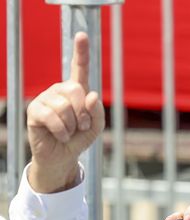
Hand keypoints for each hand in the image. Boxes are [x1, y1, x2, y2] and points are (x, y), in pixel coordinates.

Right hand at [26, 32, 104, 191]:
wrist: (63, 156)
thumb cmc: (79, 138)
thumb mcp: (96, 126)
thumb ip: (97, 111)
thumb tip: (92, 95)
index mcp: (76, 91)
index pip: (79, 69)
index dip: (81, 52)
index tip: (82, 35)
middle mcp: (59, 90)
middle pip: (76, 90)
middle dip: (83, 113)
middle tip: (81, 127)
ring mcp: (45, 98)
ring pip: (65, 106)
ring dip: (73, 125)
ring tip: (69, 132)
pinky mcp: (34, 110)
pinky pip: (53, 117)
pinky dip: (62, 131)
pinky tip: (60, 135)